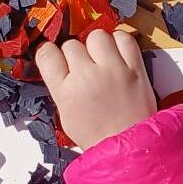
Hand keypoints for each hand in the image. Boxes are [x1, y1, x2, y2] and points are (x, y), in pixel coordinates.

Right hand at [32, 28, 154, 150]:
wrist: (128, 148)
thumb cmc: (96, 135)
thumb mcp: (66, 115)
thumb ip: (61, 87)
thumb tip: (61, 63)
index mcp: (64, 91)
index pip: (47, 54)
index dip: (51, 54)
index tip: (57, 58)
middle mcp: (86, 76)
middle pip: (72, 44)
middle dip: (76, 54)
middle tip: (85, 68)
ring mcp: (112, 70)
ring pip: (96, 35)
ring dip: (97, 45)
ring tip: (102, 59)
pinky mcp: (135, 68)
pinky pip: (124, 38)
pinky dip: (120, 42)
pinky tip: (117, 55)